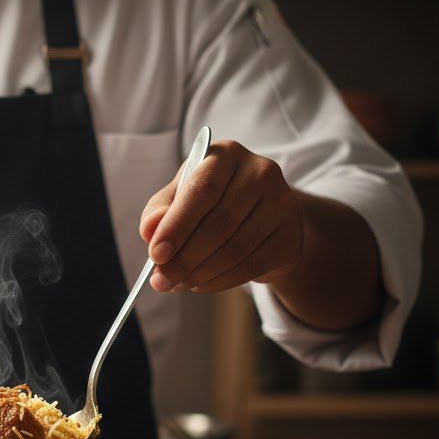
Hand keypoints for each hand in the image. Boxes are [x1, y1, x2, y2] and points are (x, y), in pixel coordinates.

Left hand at [139, 139, 303, 293]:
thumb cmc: (210, 202)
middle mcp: (260, 173)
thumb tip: (149, 231)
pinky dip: (219, 282)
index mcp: (226, 154)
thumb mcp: (179, 197)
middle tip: (161, 281)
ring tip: (177, 284)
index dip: (177, 226)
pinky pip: (250, 267)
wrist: (260, 215)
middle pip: (219, 224)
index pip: (201, 190)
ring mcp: (281, 204)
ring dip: (199, 274)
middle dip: (184, 259)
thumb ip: (160, 211)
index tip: (156, 255)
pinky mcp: (289, 236)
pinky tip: (199, 284)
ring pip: (235, 250)